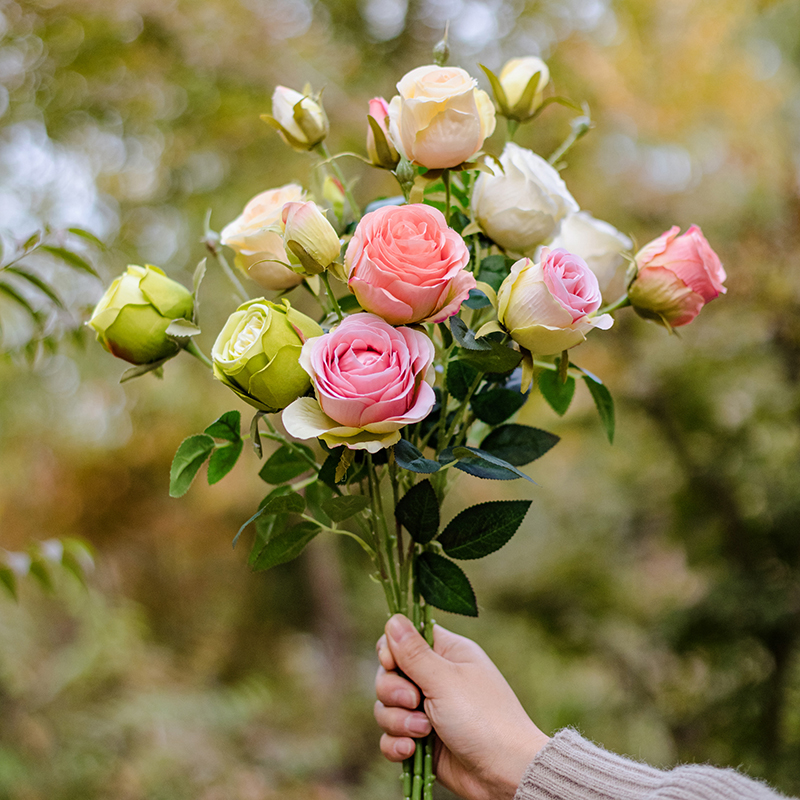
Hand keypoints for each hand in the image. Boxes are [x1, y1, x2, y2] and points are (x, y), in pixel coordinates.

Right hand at [374, 614, 548, 799]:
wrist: (505, 773)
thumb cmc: (482, 718)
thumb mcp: (445, 680)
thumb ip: (413, 652)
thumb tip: (393, 618)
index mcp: (446, 653)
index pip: (404, 638)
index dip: (391, 650)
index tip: (392, 663)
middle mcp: (435, 678)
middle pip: (388, 674)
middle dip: (393, 692)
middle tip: (414, 702)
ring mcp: (427, 710)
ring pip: (386, 707)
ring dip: (398, 721)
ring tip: (424, 732)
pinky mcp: (420, 740)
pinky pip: (391, 736)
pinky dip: (396, 744)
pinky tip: (410, 750)